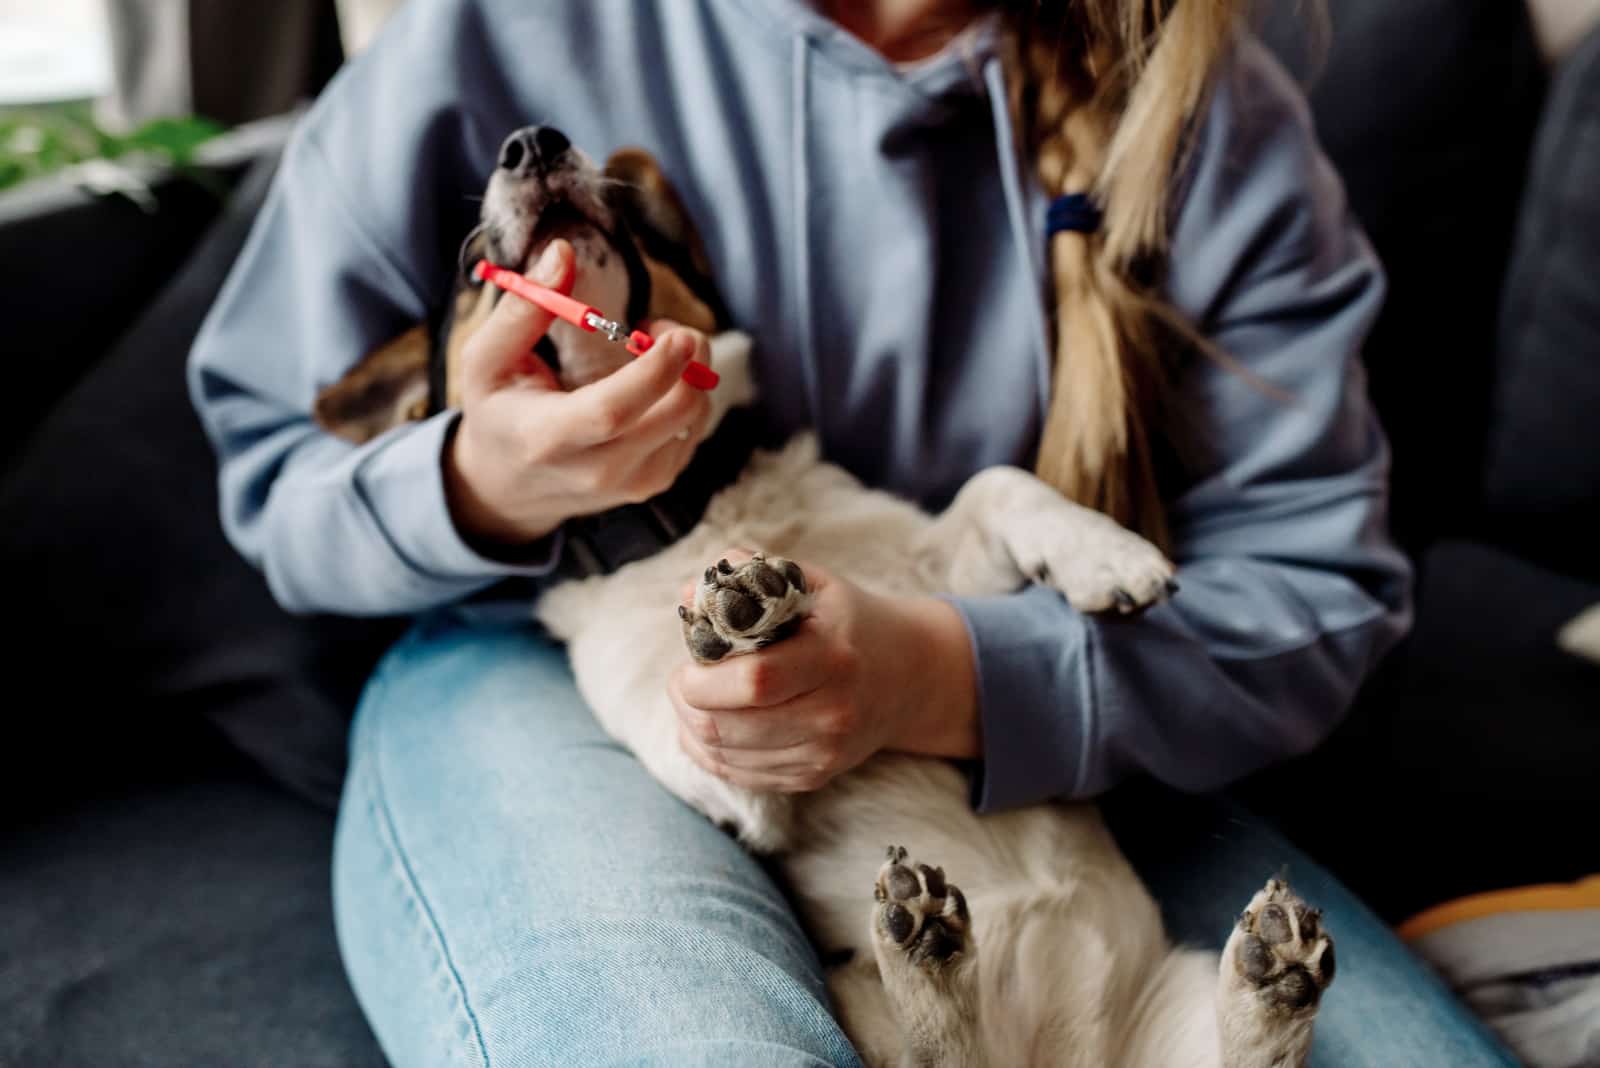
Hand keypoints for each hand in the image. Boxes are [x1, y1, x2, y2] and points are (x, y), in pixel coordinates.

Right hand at [444, 239, 713, 547]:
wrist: (510, 485)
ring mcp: (633, 484)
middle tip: (659, 325)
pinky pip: (696, 429)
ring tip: (649, 350)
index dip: (652, 372)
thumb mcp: (487, 360)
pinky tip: (655, 384)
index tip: (677, 334)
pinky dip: (687, 394)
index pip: (612, 412)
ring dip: (689, 372)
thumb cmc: (499, 410)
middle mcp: (598, 471)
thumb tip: (563, 252)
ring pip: (694, 419)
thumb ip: (523, 308)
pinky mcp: (657, 483)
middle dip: (687, 358)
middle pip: (673, 415)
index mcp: (548, 439)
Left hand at [669, 557, 980, 791]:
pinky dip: (710, 752)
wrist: (910, 677)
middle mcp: (832, 715)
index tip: (687, 664)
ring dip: (692, 729)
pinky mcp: (812, 777)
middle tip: (684, 679)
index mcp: (832, 658)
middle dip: (687, 704)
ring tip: (697, 699)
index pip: (755, 681)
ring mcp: (823, 754)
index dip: (704, 679)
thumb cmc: (850, 622)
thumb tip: (691, 592)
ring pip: (725, 756)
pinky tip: (713, 724)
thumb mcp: (812, 584)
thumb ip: (751, 575)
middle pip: (730, 726)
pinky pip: (738, 775)